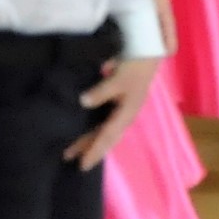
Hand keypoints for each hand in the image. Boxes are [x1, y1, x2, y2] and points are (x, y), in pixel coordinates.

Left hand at [66, 54, 159, 169]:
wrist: (149, 53)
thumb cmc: (137, 66)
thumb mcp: (120, 78)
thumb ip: (102, 91)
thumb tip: (82, 102)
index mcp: (127, 113)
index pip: (107, 136)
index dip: (94, 150)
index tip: (82, 165)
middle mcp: (124, 115)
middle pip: (105, 137)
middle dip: (88, 148)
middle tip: (68, 159)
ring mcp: (121, 110)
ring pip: (103, 131)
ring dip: (88, 140)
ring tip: (71, 149)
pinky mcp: (117, 104)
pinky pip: (103, 122)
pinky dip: (93, 130)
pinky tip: (83, 131)